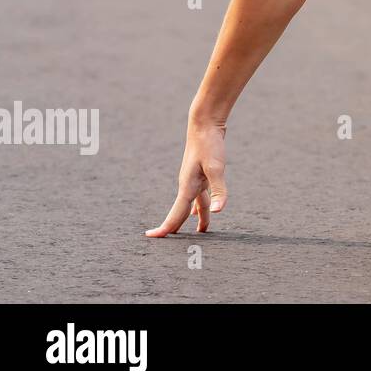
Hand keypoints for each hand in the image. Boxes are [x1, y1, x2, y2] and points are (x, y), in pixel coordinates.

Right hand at [145, 120, 228, 236]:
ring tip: (201, 232)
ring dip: (197, 218)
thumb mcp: (216, 168)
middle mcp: (187, 185)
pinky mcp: (201, 174)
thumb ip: (219, 190)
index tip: (151, 238)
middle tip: (171, 246)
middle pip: (181, 212)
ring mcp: (193, 180)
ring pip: (193, 204)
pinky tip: (198, 212)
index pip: (175, 214)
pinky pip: (199, 196)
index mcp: (187, 187)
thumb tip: (218, 211)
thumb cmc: (209, 144)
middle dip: (176, 227)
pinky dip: (200, 206)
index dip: (165, 228)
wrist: (205, 124)